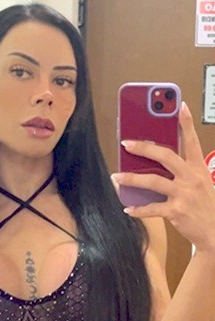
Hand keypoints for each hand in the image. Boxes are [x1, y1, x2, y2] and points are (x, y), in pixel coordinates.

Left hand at [112, 102, 214, 254]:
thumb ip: (185, 172)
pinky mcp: (176, 211)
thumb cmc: (206, 207)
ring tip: (117, 176)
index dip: (186, 123)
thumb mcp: (202, 184)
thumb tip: (158, 166)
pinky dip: (138, 210)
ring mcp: (183, 194)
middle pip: (165, 156)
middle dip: (144, 148)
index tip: (179, 106)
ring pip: (153, 181)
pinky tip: (128, 209)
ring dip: (132, 178)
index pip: (192, 141)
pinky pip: (152, 208)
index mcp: (198, 168)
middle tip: (127, 143)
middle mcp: (191, 178)